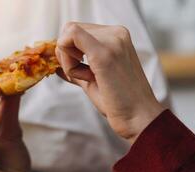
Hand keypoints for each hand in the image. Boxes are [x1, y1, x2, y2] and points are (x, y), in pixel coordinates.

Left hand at [56, 23, 164, 143]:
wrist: (139, 118)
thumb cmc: (119, 102)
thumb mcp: (95, 78)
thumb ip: (78, 67)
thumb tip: (55, 65)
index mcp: (117, 36)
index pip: (77, 30)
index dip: (69, 50)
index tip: (79, 70)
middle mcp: (116, 33)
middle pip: (70, 29)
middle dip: (66, 54)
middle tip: (82, 75)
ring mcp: (112, 41)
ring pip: (68, 33)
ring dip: (67, 59)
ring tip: (88, 78)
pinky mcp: (104, 54)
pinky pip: (68, 39)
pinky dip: (67, 61)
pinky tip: (84, 76)